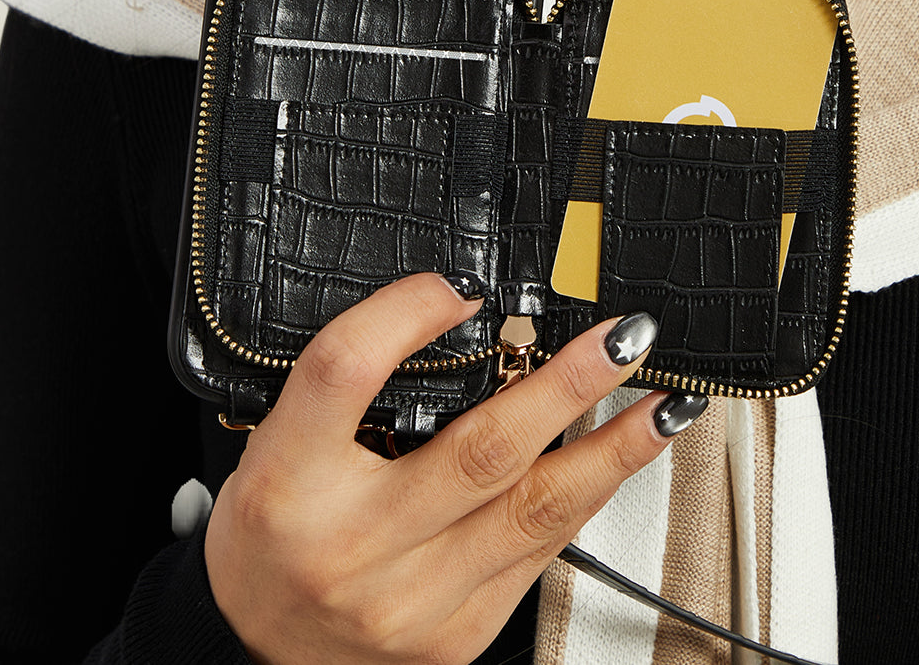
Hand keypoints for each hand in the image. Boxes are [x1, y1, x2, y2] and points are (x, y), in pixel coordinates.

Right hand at [204, 273, 701, 664]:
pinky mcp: (456, 635)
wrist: (257, 651)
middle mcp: (351, 545)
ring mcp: (410, 601)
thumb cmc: (273, 532)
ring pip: (535, 510)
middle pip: (477, 448)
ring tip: (661, 403)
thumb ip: (354, 383)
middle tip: (621, 338)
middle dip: (566, 385)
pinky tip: (617, 459)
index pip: (345, 373)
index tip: (465, 290)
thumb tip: (460, 313)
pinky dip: (587, 497)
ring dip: (612, 448)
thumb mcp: (278, 440)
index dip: (407, 316)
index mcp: (287, 480)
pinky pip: (539, 554)